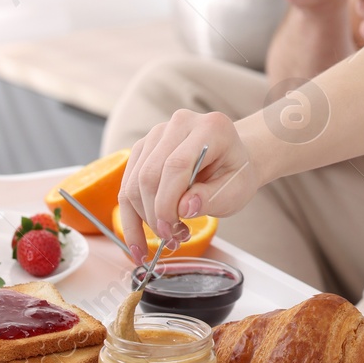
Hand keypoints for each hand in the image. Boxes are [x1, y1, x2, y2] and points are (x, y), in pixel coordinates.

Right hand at [116, 109, 260, 263]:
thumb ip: (211, 198)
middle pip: (150, 174)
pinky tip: (139, 239)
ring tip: (167, 236)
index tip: (170, 231)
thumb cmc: (235, 173)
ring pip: (134, 182)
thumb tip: (182, 209)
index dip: (167, 202)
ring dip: (144, 217)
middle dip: (155, 214)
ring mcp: (157, 134)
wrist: (230, 159)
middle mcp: (180, 123)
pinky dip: (131, 215)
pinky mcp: (143, 149)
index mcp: (210, 128)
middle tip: (171, 239)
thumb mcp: (236, 190)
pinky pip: (127, 185)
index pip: (176, 164)